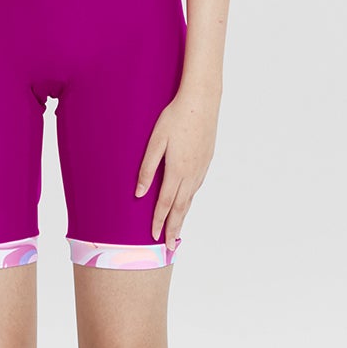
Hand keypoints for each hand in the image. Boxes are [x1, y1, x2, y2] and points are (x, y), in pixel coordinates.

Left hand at [134, 85, 219, 245]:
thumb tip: (139, 193)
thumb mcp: (155, 141)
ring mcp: (201, 167)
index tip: (155, 238)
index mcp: (176, 170)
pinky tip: (187, 201)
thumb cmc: (174, 117)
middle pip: (181, 208)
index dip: (159, 222)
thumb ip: (147, 168)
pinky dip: (190, 199)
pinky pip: (197, 186)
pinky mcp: (207, 160)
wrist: (202, 101)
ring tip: (177, 229)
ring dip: (183, 215)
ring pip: (190, 198)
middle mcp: (191, 173)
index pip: (166, 204)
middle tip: (170, 246)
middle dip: (174, 228)